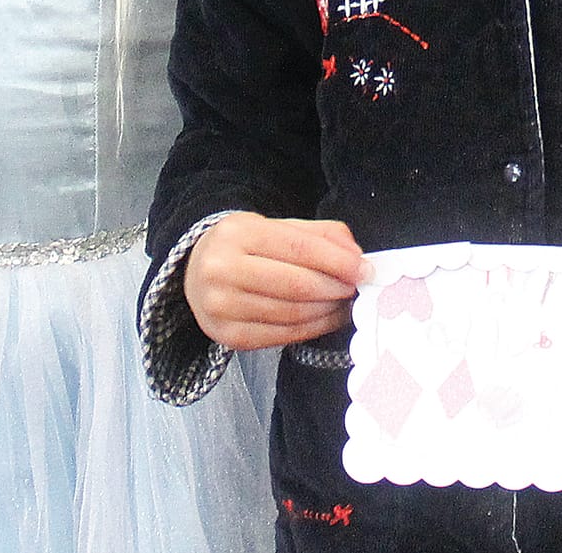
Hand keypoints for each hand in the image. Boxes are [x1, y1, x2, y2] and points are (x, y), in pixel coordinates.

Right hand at [184, 212, 365, 350]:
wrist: (197, 270)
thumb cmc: (246, 245)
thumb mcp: (277, 226)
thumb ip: (319, 235)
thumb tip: (356, 255)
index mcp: (238, 233)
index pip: (298, 248)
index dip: (337, 261)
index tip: (364, 268)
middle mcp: (223, 269)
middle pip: (296, 285)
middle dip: (335, 288)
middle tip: (356, 287)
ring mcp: (221, 307)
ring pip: (291, 313)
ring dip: (327, 310)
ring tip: (344, 302)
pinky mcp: (227, 336)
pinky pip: (280, 336)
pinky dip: (311, 329)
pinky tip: (326, 319)